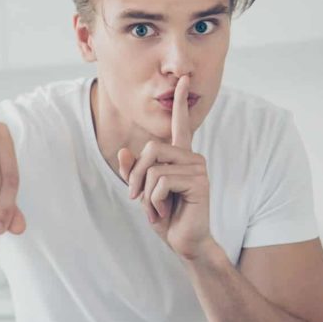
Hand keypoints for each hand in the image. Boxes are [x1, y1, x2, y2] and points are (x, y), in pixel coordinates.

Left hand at [117, 75, 213, 259]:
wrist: (186, 241)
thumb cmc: (167, 216)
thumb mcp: (144, 193)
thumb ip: (134, 172)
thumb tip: (124, 152)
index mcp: (180, 156)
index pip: (180, 125)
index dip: (179, 103)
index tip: (182, 80)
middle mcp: (191, 157)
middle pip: (151, 149)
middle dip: (136, 176)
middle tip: (139, 198)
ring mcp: (198, 168)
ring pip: (154, 168)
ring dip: (146, 194)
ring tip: (158, 209)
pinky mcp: (199, 182)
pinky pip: (161, 182)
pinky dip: (154, 201)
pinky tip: (166, 212)